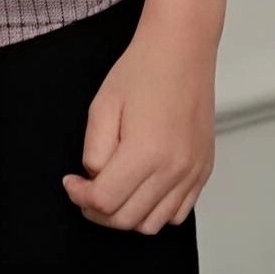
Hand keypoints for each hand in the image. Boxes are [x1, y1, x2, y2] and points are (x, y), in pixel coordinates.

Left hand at [61, 19, 216, 233]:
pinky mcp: (203, 169)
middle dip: (98, 211)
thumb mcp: (102, 106)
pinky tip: (141, 189)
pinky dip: (155, 211)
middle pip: (127, 219)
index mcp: (146, 152)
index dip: (80, 197)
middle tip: (86, 191)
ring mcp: (192, 172)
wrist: (181, 50)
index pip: (104, 201)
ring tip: (113, 190)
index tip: (72, 182)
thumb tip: (94, 179)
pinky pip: (178, 213)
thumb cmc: (143, 70)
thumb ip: (94, 151)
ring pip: (153, 223)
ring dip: (126, 215)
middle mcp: (174, 168)